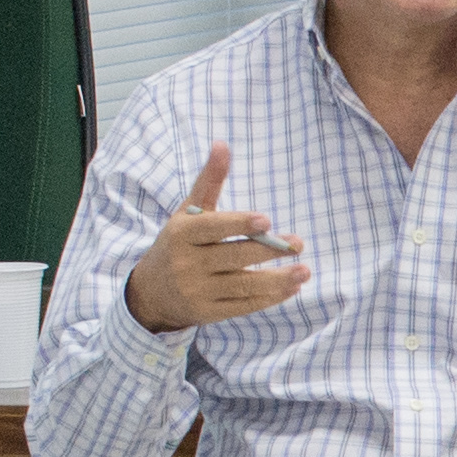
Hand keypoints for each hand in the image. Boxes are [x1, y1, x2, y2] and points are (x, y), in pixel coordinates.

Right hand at [122, 144, 308, 332]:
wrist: (151, 292)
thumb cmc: (179, 244)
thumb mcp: (188, 213)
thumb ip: (209, 182)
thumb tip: (222, 144)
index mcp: (182, 234)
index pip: (212, 228)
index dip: (238, 224)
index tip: (267, 220)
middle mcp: (187, 263)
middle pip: (233, 256)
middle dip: (268, 251)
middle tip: (298, 243)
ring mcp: (198, 291)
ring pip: (243, 285)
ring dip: (277, 280)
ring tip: (304, 271)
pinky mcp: (209, 312)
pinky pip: (243, 305)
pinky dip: (269, 298)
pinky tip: (292, 288)